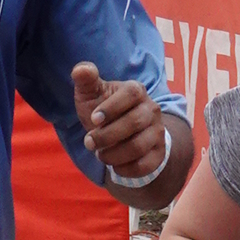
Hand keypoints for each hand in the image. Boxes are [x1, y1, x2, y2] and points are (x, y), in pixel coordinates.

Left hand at [71, 61, 167, 180]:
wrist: (122, 133)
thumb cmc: (102, 110)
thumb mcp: (91, 93)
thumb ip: (85, 79)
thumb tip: (81, 70)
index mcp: (136, 91)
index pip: (130, 94)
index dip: (111, 108)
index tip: (93, 119)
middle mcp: (151, 110)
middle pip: (134, 123)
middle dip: (106, 136)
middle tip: (89, 143)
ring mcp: (157, 132)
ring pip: (138, 146)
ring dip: (113, 155)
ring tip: (100, 154)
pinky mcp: (158, 153)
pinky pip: (144, 165)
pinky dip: (125, 169)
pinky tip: (114, 166)